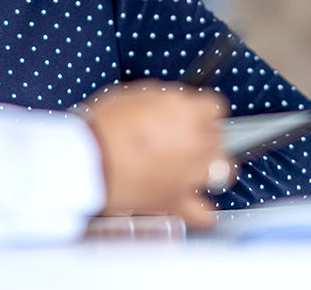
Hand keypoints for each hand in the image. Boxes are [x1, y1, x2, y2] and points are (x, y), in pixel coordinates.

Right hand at [79, 80, 228, 228]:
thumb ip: (165, 101)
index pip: (215, 107)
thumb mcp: (136, 96)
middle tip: (180, 138)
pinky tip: (196, 205)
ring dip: (211, 168)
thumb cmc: (105, 126)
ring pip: (223, 171)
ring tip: (195, 167)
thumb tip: (174, 104)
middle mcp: (198, 143)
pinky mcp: (177, 202)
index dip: (201, 110)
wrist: (87, 161)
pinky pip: (205, 214)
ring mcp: (190, 175)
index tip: (192, 114)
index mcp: (189, 113)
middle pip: (218, 137)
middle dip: (202, 135)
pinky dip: (202, 212)